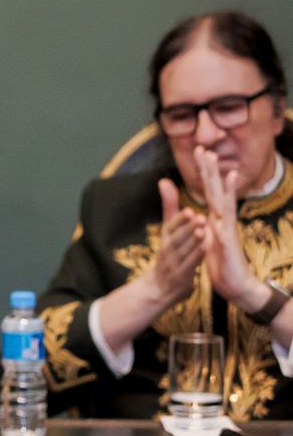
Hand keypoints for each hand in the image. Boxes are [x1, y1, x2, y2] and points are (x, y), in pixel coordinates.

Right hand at [136, 177, 206, 306]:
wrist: (160, 287)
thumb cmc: (169, 253)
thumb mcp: (168, 229)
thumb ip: (169, 206)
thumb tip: (164, 180)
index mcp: (166, 237)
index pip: (170, 227)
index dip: (180, 220)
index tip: (190, 210)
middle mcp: (167, 249)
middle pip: (176, 238)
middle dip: (187, 228)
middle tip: (199, 217)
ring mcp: (173, 264)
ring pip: (183, 251)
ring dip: (192, 241)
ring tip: (203, 230)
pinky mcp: (181, 276)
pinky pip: (189, 266)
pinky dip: (196, 257)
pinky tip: (206, 248)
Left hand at [194, 148, 270, 310]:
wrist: (236, 286)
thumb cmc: (223, 264)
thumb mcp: (209, 241)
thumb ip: (206, 226)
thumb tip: (204, 213)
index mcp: (215, 219)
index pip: (209, 191)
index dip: (205, 173)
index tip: (199, 153)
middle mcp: (223, 220)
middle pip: (215, 190)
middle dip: (210, 170)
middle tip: (204, 148)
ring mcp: (227, 229)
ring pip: (223, 202)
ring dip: (221, 184)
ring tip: (220, 165)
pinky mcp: (228, 242)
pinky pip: (226, 224)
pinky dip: (225, 210)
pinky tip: (224, 203)